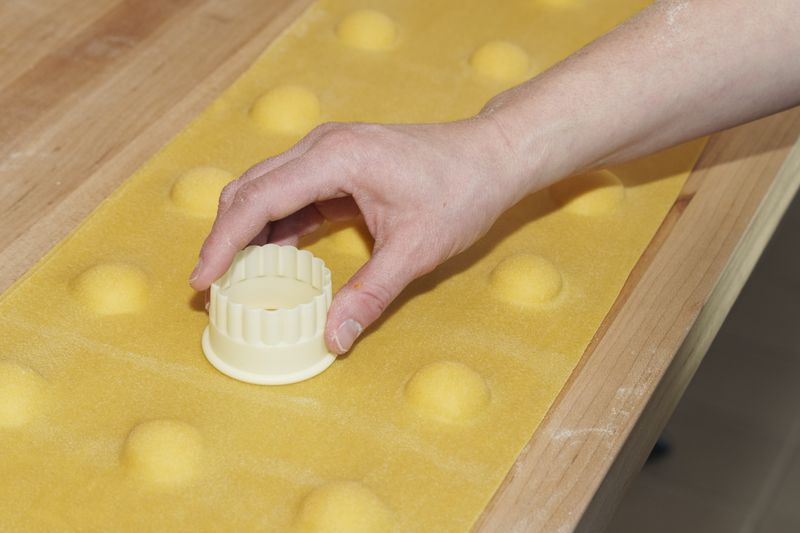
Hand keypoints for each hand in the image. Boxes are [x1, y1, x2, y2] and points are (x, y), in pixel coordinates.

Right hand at [189, 117, 535, 353]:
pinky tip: (273, 259)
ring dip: (248, 232)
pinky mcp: (341, 167)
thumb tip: (333, 340)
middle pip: (252, 189)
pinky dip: (277, 226)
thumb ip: (370, 295)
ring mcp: (331, 153)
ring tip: (234, 278)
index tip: (202, 279)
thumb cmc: (461, 191)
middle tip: (210, 285)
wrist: (492, 156)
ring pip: (268, 190)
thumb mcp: (415, 250)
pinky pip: (295, 196)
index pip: (259, 199)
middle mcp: (324, 147)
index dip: (224, 241)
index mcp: (335, 158)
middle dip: (225, 237)